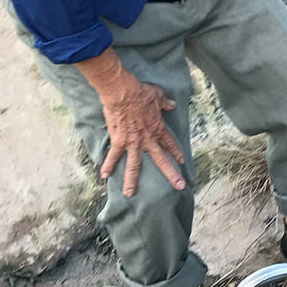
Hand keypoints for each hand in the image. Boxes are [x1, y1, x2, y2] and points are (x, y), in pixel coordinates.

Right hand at [98, 73, 185, 196]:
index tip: (182, 162)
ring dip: (131, 181)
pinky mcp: (118, 141)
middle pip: (161, 161)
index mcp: (158, 129)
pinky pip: (113, 156)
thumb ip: (165, 103)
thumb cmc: (140, 93)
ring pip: (134, 166)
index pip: (170, 144)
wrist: (123, 93)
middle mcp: (148, 140)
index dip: (176, 153)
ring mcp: (133, 143)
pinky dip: (107, 165)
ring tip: (129, 194)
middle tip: (179, 187)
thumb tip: (172, 104)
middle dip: (171, 174)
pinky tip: (104, 176)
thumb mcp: (157, 96)